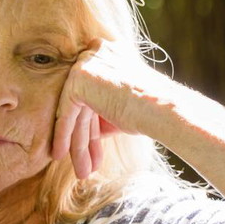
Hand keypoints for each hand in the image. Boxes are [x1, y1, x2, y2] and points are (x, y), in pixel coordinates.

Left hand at [50, 37, 173, 178]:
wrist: (164, 110)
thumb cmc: (152, 111)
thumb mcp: (120, 106)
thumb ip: (99, 108)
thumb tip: (78, 127)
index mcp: (110, 52)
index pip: (92, 93)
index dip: (91, 123)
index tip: (91, 147)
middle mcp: (96, 52)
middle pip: (83, 104)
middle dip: (84, 137)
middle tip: (84, 164)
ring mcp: (86, 63)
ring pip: (75, 112)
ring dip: (77, 144)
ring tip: (81, 171)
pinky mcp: (78, 79)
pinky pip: (66, 113)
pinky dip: (63, 136)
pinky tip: (60, 155)